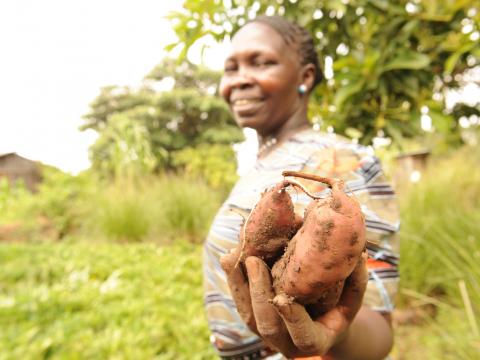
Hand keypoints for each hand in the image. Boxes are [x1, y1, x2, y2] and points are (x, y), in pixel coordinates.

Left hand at [220, 251, 368, 357]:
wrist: (319, 320)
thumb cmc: (337, 308)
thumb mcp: (351, 297)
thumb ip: (355, 280)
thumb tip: (359, 252)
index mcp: (313, 342)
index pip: (302, 337)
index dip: (292, 319)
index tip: (283, 298)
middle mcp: (285, 342)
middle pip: (266, 324)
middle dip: (258, 292)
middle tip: (254, 261)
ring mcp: (265, 331)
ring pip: (246, 312)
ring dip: (239, 282)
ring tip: (235, 254)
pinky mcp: (252, 316)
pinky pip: (239, 300)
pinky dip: (234, 278)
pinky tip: (230, 256)